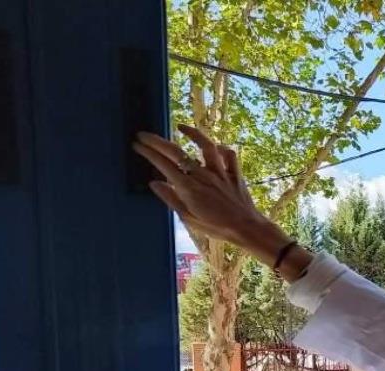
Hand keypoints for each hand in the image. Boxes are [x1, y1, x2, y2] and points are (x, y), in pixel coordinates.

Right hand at [132, 126, 305, 276]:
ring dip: (193, 134)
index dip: (149, 153)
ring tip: (180, 126)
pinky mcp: (235, 173)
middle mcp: (203, 176)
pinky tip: (214, 147)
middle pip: (177, 152)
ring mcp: (220, 172)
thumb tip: (154, 183)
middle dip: (158, 141)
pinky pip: (229, 155)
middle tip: (144, 134)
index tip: (137, 145)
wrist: (247, 229)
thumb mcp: (189, 218)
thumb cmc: (216, 227)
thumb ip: (171, 199)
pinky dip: (222, 149)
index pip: (164, 165)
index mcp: (189, 188)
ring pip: (206, 146)